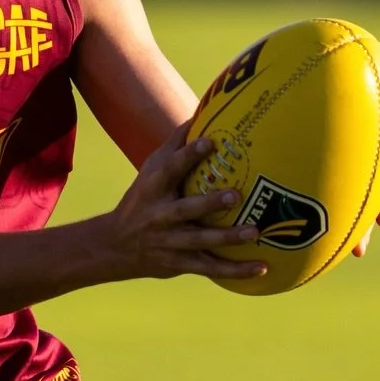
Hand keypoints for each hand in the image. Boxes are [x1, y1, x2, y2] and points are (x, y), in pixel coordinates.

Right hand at [104, 124, 266, 282]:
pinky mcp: (180, 264)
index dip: (188, 155)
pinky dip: (236, 270)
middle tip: (236, 194)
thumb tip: (203, 110)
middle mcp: (160, 215)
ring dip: (228, 238)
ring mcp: (170, 242)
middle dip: (209, 203)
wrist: (116, 245)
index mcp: (153, 188)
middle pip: (186, 210)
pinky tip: (262, 267)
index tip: (209, 141)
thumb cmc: (142, 198)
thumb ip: (175, 144)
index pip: (169, 169)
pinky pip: (210, 268)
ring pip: (201, 242)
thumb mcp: (150, 170)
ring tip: (254, 232)